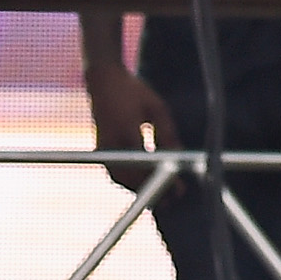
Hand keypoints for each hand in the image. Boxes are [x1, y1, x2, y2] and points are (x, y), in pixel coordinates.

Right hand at [84, 61, 179, 192]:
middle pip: (133, 177)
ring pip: (122, 179)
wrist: (103, 81)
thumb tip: (180, 157)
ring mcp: (103, 148)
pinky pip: (116, 173)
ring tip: (164, 195)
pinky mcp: (100, 151)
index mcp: (126, 129)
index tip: (179, 189)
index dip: (164, 180)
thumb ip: (167, 133)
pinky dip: (131, 181)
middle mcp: (111, 142)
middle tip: (175, 198)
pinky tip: (146, 184)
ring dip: (142, 189)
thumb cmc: (133, 91)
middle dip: (155, 190)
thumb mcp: (156, 107)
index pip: (146, 164)